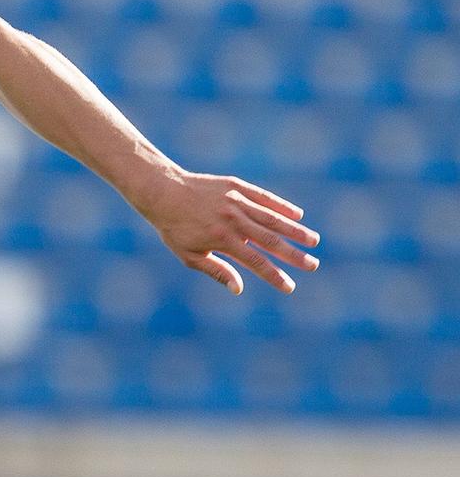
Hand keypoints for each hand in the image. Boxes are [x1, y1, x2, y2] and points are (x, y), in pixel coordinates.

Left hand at [136, 169, 319, 293]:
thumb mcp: (189, 254)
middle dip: (294, 255)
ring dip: (295, 230)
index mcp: (222, 240)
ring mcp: (237, 202)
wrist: (163, 191)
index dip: (274, 276)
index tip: (290, 287)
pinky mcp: (237, 186)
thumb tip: (239, 289)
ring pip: (273, 218)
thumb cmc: (174, 227)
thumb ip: (216, 270)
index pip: (256, 262)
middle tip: (313, 265)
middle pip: (271, 241)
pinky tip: (297, 215)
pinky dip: (282, 206)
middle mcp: (233, 221)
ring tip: (313, 241)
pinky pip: (264, 198)